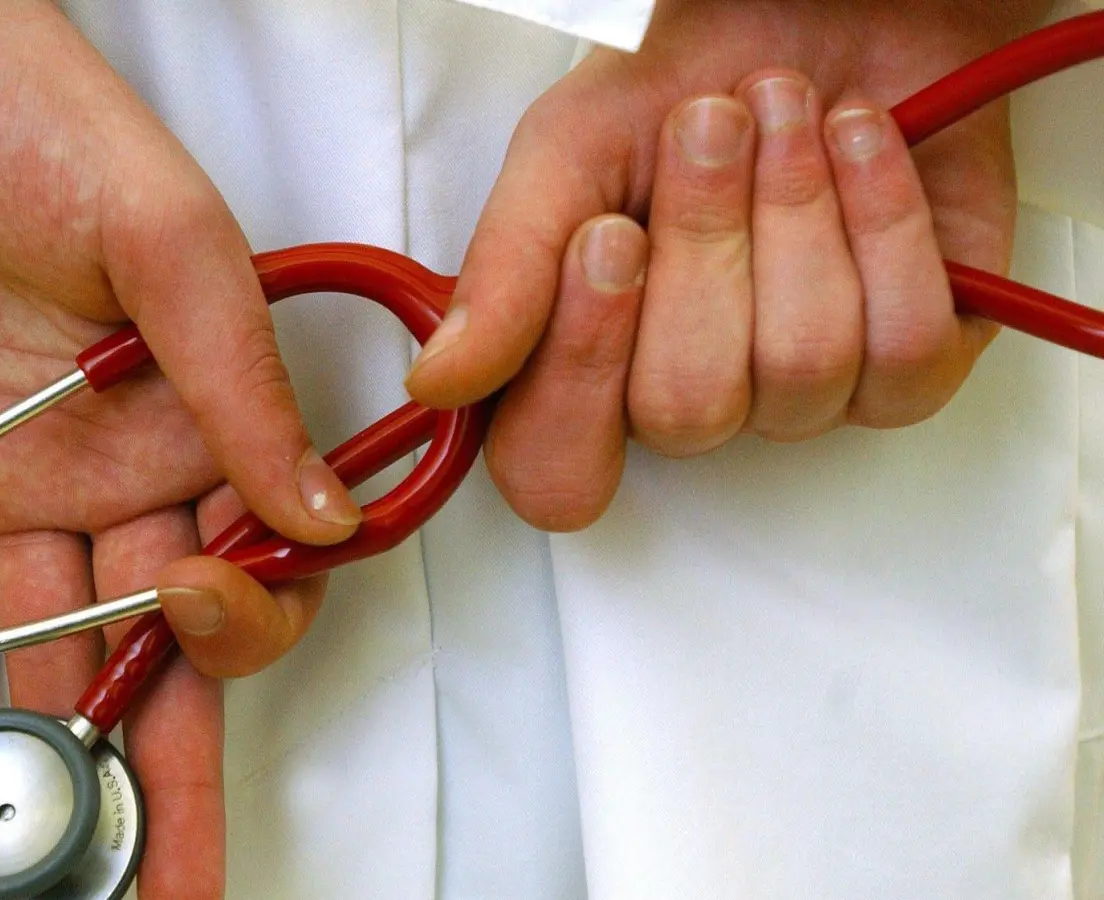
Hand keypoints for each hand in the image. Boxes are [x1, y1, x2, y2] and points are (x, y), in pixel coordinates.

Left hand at [0, 1, 339, 895]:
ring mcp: (24, 483)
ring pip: (51, 648)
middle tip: (168, 884)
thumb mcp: (163, 232)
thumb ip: (238, 382)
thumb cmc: (26, 107)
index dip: (242, 625)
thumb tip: (319, 514)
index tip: (211, 619)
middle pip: (157, 645)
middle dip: (166, 773)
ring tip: (50, 867)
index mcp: (202, 414)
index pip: (252, 561)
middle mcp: (123, 466)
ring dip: (53, 753)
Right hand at [404, 0, 1049, 529]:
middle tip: (712, 126)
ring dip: (796, 209)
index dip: (584, 366)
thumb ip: (504, 267)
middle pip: (688, 411)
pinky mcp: (912, 366)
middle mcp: (692, 397)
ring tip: (787, 112)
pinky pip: (901, 349)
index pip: (559, 469)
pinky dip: (884, 221)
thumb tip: (440, 381)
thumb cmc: (693, 76)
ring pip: (800, 370)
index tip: (609, 236)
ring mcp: (803, 393)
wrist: (830, 3)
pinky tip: (860, 142)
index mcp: (588, 363)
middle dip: (707, 241)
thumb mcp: (567, 150)